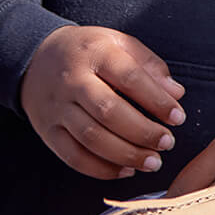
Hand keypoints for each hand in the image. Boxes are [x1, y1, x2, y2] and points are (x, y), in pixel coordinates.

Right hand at [19, 25, 187, 178]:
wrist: (35, 59)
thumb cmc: (90, 53)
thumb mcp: (118, 43)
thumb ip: (149, 65)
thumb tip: (176, 94)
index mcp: (95, 53)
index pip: (129, 77)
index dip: (156, 100)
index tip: (178, 117)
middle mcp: (72, 80)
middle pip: (108, 111)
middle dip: (143, 132)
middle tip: (167, 143)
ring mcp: (57, 108)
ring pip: (91, 138)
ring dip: (126, 155)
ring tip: (152, 162)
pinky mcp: (48, 131)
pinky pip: (74, 157)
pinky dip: (102, 169)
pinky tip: (126, 170)